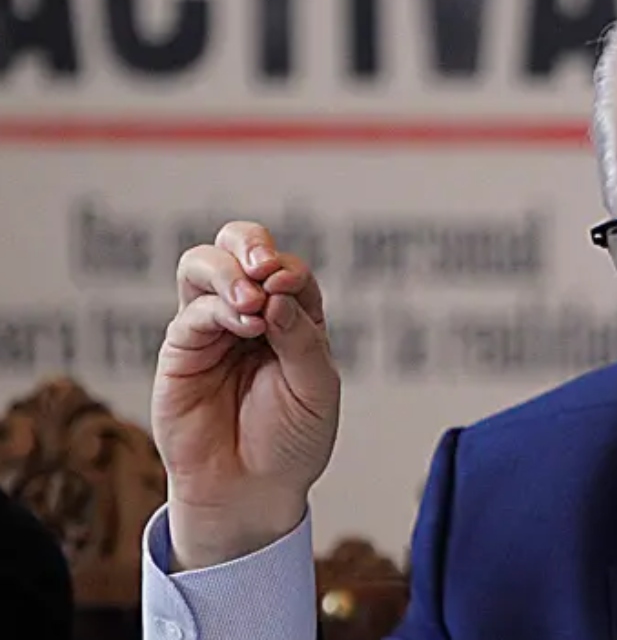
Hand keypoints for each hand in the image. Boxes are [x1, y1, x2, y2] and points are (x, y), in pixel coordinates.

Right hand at [152, 221, 340, 569]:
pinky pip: (192, 313)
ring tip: (251, 299)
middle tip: (263, 269)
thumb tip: (276, 293)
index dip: (289, 270)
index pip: (289, 270)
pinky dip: (218, 309)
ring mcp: (213, 328)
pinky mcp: (182, 351)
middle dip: (249, 244)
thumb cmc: (293, 440)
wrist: (254, 490)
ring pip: (202, 265)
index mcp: (293, 316)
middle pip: (238, 246)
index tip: (290, 287)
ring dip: (227, 270)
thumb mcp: (317, 388)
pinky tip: (243, 326)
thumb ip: (301, 339)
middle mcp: (252, 313)